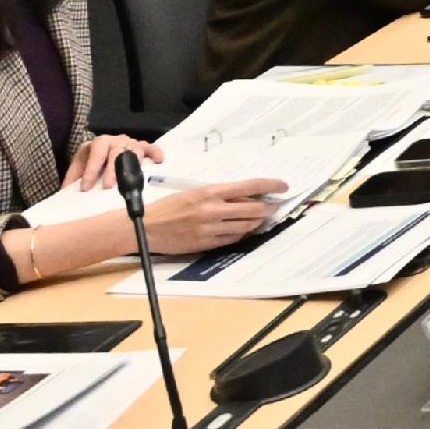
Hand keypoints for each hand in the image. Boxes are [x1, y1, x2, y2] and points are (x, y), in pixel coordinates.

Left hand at [63, 132, 160, 194]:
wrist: (99, 158)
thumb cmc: (89, 168)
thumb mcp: (76, 174)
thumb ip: (71, 183)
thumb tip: (64, 198)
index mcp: (94, 145)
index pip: (94, 154)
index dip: (90, 171)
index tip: (86, 188)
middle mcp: (112, 140)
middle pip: (115, 151)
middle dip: (111, 170)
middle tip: (108, 186)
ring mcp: (128, 142)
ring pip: (133, 149)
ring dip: (132, 164)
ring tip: (130, 180)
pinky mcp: (140, 147)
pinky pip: (150, 147)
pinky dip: (155, 153)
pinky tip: (158, 161)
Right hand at [146, 178, 285, 256]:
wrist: (146, 227)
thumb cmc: (169, 207)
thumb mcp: (194, 192)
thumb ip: (220, 194)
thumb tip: (245, 195)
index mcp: (209, 192)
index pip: (249, 185)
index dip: (270, 185)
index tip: (283, 185)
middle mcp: (212, 210)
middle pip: (253, 208)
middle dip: (268, 207)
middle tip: (275, 205)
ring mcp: (210, 229)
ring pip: (246, 225)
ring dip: (257, 221)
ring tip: (260, 216)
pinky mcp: (206, 243)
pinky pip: (232, 238)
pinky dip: (241, 233)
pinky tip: (243, 229)